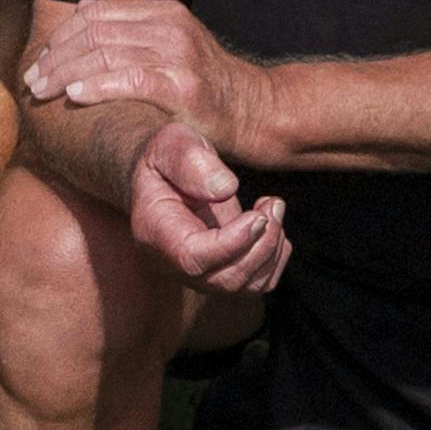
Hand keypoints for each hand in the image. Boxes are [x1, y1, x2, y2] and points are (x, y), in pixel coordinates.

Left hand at [25, 0, 276, 163]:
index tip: (42, 58)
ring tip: (42, 90)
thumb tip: (83, 10)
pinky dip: (95, 87)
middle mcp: (170, 27)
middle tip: (32, 79)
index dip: (62, 34)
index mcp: (164, 12)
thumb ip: (133, 28)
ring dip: (65, 73)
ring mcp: (178, 56)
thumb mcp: (173, 42)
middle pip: (96, 32)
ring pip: (105, 54)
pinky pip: (128, 81)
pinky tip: (73, 97)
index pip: (98, 12)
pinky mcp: (182, 87)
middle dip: (56, 56)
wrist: (252, 110)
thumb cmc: (204, 83)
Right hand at [121, 122, 291, 294]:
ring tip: (272, 207)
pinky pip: (256, 283)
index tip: (257, 215)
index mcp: (155, 231)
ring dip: (272, 250)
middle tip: (273, 204)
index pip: (193, 258)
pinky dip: (275, 257)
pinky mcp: (220, 271)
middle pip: (225, 280)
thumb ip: (192, 162)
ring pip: (246, 287)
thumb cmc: (167, 156)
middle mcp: (174, 262)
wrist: (163, 173)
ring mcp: (199, 272)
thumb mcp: (171, 142)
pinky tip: (271, 224)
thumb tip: (225, 189)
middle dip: (261, 245)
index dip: (231, 243)